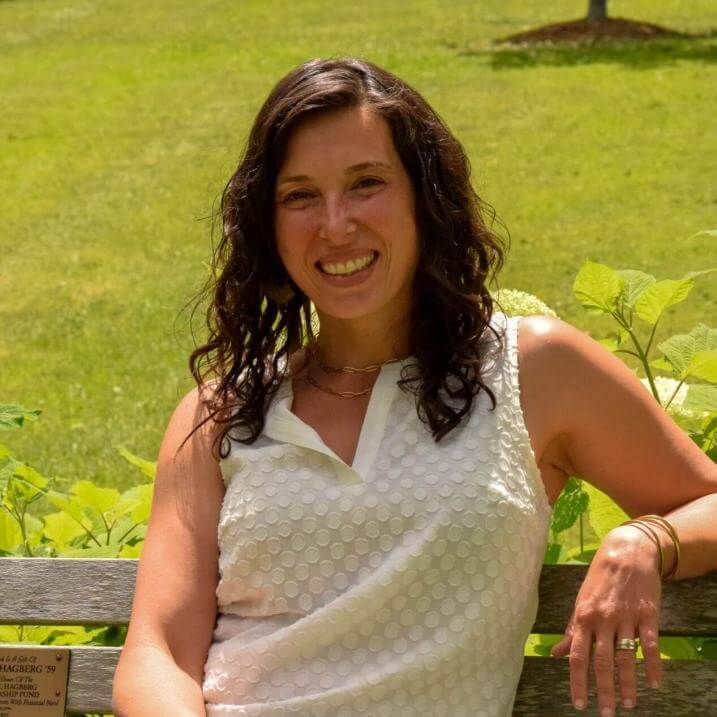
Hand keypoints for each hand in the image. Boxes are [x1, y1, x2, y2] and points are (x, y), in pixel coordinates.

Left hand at [549, 526, 663, 713]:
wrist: (626, 551)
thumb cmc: (599, 578)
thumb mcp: (581, 600)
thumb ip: (571, 629)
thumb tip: (555, 653)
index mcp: (583, 616)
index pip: (577, 655)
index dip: (577, 681)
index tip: (578, 704)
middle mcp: (603, 619)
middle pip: (602, 661)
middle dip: (603, 690)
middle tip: (606, 714)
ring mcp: (626, 618)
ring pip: (626, 657)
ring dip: (628, 684)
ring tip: (629, 704)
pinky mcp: (648, 615)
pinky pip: (651, 645)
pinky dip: (653, 666)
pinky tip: (654, 683)